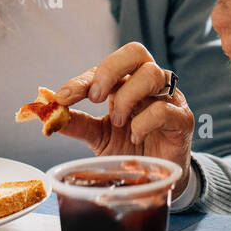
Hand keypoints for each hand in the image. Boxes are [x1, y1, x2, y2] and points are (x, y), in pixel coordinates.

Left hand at [52, 42, 194, 198]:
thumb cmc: (130, 150)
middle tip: (94, 97)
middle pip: (135, 52)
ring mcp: (169, 99)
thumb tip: (48, 115)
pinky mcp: (182, 119)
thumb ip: (77, 123)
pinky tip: (137, 137)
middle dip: (110, 70)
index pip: (106, 67)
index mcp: (128, 82)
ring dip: (126, 97)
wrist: (158, 179)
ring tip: (117, 122)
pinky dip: (143, 123)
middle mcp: (149, 84)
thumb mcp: (98, 136)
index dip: (82, 79)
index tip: (62, 97)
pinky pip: (164, 109)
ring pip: (152, 74)